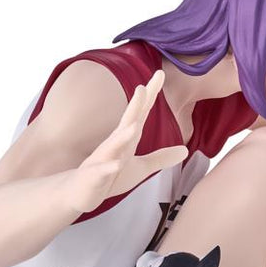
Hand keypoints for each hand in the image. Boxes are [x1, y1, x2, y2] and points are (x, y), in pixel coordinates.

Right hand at [64, 70, 187, 212]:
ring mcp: (102, 160)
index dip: (150, 95)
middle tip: (143, 87)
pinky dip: (108, 168)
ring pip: (113, 146)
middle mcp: (114, 145)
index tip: (160, 73)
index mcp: (126, 140)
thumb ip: (161, 158)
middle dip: (135, 106)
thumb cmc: (110, 177)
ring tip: (134, 126)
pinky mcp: (94, 178)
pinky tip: (116, 165)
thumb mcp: (141, 168)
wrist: (80, 192)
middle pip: (127, 123)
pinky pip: (102, 172)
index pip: (140, 114)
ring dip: (123, 136)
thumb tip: (186, 150)